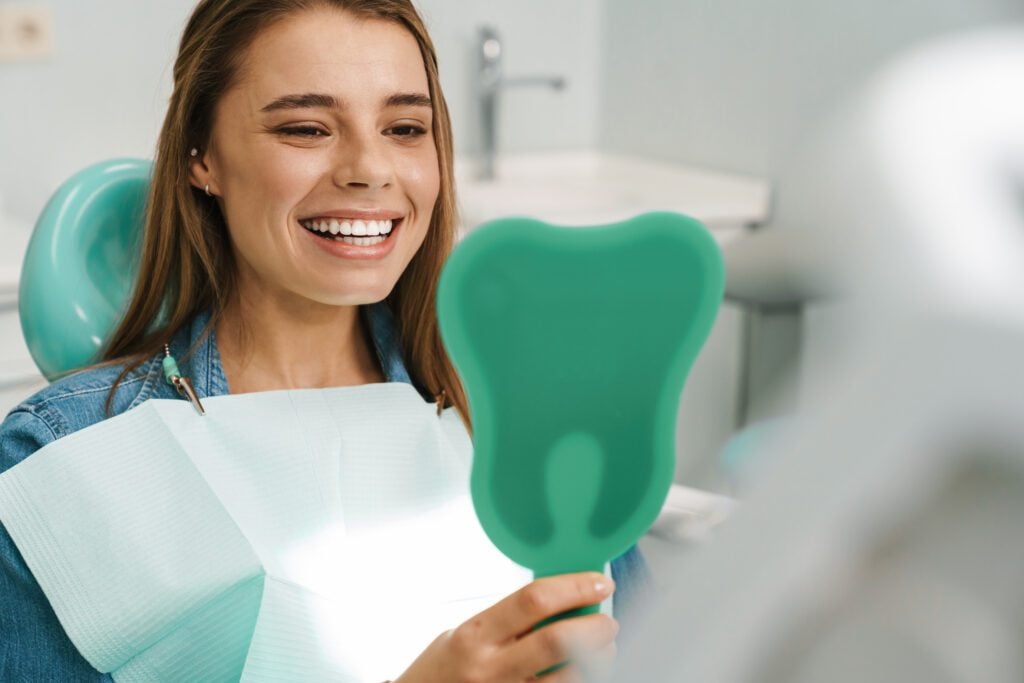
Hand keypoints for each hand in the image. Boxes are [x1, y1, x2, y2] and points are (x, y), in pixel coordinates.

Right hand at [393, 572, 617, 681]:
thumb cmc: (442, 671)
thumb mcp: (464, 635)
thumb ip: (507, 621)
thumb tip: (563, 601)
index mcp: (476, 635)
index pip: (533, 600)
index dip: (574, 587)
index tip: (599, 582)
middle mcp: (489, 668)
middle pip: (558, 641)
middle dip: (595, 627)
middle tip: (608, 621)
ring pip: (570, 678)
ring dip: (598, 661)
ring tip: (603, 650)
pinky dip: (580, 681)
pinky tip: (583, 673)